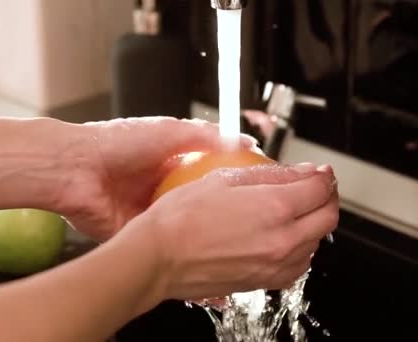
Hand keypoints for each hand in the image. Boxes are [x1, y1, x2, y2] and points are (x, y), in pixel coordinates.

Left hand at [62, 117, 258, 241]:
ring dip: (199, 235)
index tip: (254, 193)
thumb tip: (242, 142)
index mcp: (168, 162)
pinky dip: (177, 250)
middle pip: (197, 204)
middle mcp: (160, 188)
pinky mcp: (135, 232)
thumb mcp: (170, 131)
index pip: (207, 175)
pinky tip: (199, 256)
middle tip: (247, 226)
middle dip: (217, 215)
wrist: (75, 169)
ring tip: (231, 244)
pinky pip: (161, 244)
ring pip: (182, 227)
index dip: (228, 184)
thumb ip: (206, 136)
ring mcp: (148, 212)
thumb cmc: (114, 143)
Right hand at [133, 163, 337, 300]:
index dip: (323, 176)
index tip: (318, 172)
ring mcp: (275, 265)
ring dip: (314, 224)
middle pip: (328, 217)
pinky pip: (298, 266)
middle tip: (315, 189)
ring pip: (316, 243)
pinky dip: (300, 249)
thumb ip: (266, 175)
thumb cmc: (179, 219)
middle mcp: (282, 239)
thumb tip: (295, 173)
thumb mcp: (222, 179)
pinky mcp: (264, 281)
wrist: (158, 257)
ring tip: (296, 212)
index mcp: (274, 207)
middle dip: (327, 198)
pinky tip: (283, 239)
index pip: (319, 188)